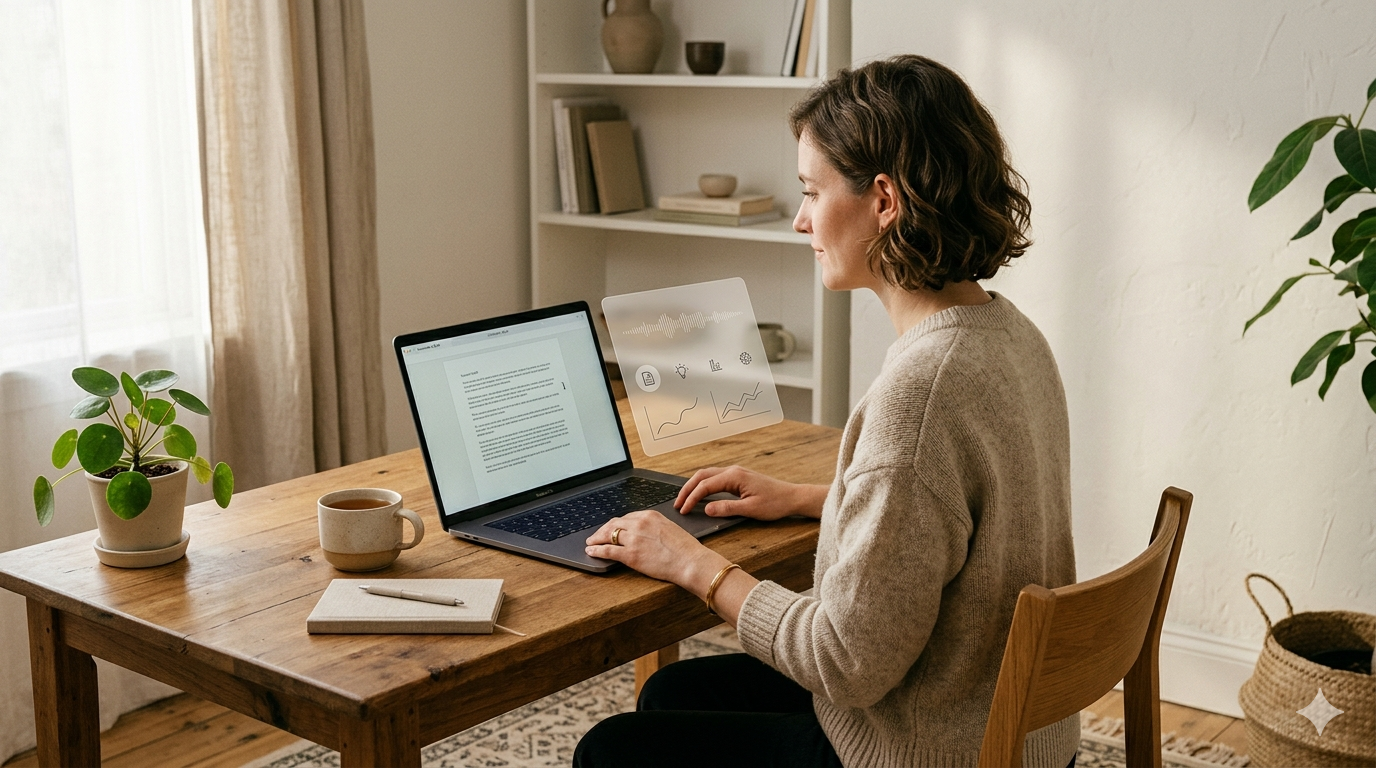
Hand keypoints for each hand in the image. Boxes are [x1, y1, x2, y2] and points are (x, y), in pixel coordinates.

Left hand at [585, 510, 725, 591]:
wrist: (690, 561)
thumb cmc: (685, 549)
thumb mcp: (670, 529)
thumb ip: (655, 528)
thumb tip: (646, 535)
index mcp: (650, 515)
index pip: (627, 517)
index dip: (616, 524)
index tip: (612, 528)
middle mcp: (640, 523)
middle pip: (614, 524)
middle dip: (603, 530)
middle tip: (596, 535)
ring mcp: (633, 538)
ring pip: (608, 535)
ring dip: (596, 539)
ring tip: (591, 543)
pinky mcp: (630, 554)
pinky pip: (608, 550)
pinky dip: (597, 551)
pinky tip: (592, 552)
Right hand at [674, 465, 825, 520]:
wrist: (792, 497)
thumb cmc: (775, 503)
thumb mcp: (750, 510)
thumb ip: (727, 508)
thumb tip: (706, 509)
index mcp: (734, 476)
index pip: (705, 485)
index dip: (692, 498)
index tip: (683, 510)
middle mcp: (733, 471)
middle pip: (702, 476)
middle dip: (687, 489)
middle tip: (677, 504)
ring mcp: (736, 473)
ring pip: (707, 475)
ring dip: (694, 486)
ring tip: (684, 499)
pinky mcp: (738, 478)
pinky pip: (715, 478)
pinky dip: (704, 485)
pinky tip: (700, 494)